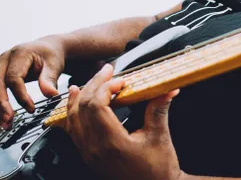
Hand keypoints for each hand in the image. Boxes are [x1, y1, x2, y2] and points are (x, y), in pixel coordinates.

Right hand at [0, 36, 65, 127]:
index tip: (31, 109)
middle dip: (0, 105)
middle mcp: (4, 59)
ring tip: (5, 125)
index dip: (20, 95)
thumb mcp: (54, 64)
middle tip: (8, 122)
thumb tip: (51, 95)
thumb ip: (50, 78)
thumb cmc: (50, 55)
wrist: (46, 48)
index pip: (14, 77)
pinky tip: (1, 119)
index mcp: (19, 53)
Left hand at [63, 64, 182, 179]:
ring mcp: (89, 154)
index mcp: (112, 143)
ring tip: (86, 83)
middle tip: (107, 72)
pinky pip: (74, 130)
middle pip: (83, 108)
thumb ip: (159, 109)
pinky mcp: (89, 156)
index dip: (106, 87)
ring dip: (79, 98)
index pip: (97, 106)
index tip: (120, 80)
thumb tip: (167, 89)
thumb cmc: (158, 169)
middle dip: (94, 85)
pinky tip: (77, 104)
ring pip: (73, 119)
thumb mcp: (160, 137)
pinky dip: (74, 113)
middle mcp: (95, 149)